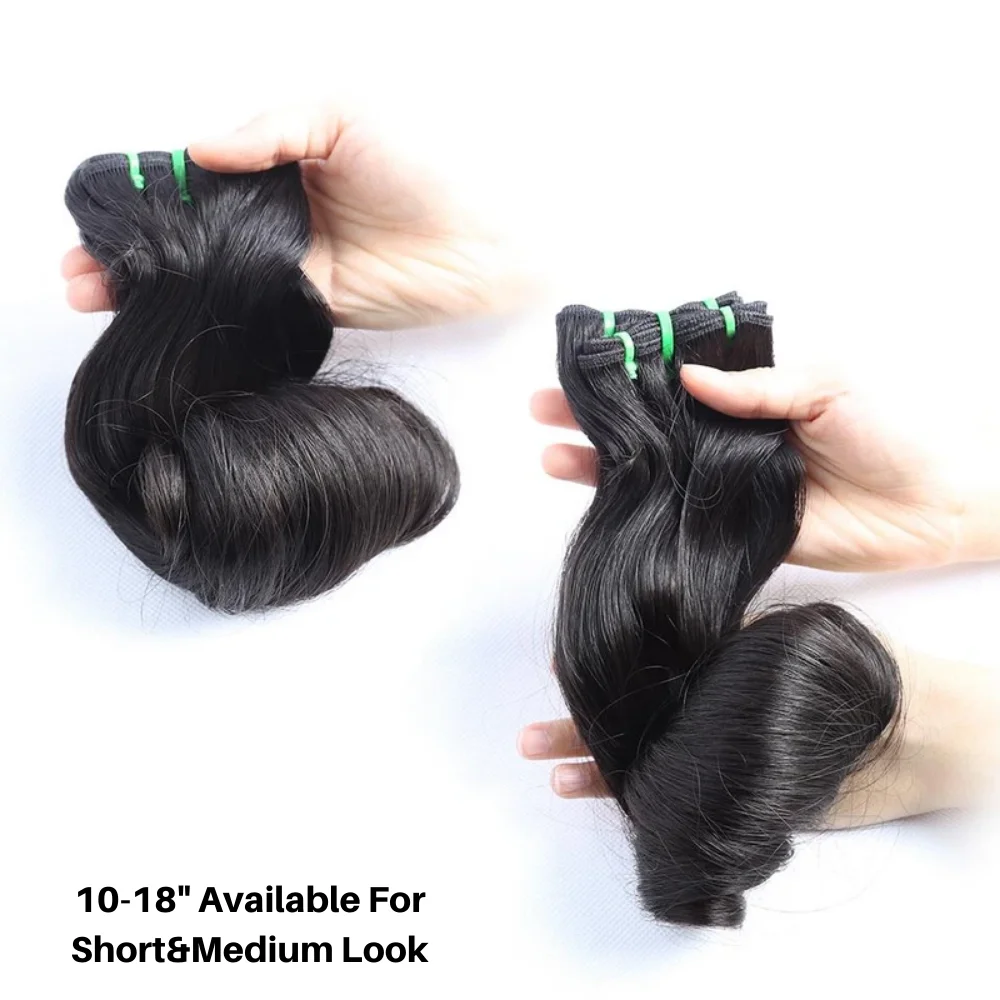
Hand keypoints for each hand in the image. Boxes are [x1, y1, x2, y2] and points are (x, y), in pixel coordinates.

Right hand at [61, 104, 531, 328]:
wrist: (485, 234)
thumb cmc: (427, 159)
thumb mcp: (341, 112)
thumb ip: (267, 130)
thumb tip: (201, 151)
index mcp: (280, 156)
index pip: (197, 176)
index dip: (147, 197)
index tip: (102, 218)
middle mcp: (281, 210)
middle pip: (191, 231)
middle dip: (135, 251)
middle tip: (82, 272)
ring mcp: (293, 260)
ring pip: (210, 273)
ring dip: (157, 287)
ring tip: (99, 298)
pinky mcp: (313, 303)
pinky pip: (252, 305)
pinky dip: (210, 312)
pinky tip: (169, 317)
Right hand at [518, 644, 999, 821]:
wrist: (896, 725)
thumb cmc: (842, 668)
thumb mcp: (771, 631)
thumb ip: (718, 628)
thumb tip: (659, 606)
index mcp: (709, 662)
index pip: (640, 662)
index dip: (598, 662)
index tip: (556, 659)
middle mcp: (699, 703)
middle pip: (626, 707)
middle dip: (576, 709)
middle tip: (528, 718)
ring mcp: (704, 743)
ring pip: (629, 747)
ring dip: (579, 747)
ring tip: (533, 750)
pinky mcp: (716, 782)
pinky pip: (653, 786)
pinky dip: (611, 786)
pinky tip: (574, 784)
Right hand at [532, 365, 999, 571]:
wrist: (923, 509)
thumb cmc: (885, 434)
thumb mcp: (826, 387)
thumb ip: (757, 386)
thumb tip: (690, 379)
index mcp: (747, 390)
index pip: (674, 374)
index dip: (630, 368)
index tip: (586, 361)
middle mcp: (723, 432)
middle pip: (647, 420)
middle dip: (595, 412)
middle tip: (544, 404)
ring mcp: (719, 478)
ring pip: (648, 466)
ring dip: (597, 459)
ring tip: (550, 448)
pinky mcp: (723, 524)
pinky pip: (671, 513)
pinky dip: (633, 507)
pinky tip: (594, 497)